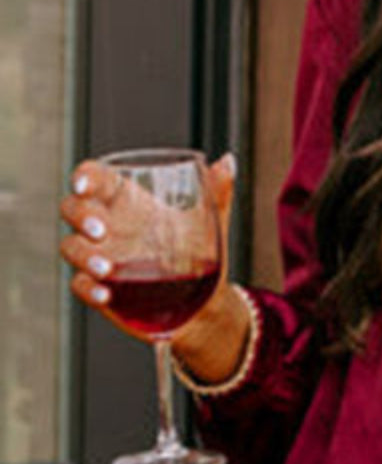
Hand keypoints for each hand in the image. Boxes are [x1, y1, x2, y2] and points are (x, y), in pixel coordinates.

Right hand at [59, 152, 237, 342]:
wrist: (203, 301)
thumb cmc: (199, 252)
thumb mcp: (209, 221)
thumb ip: (216, 191)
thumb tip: (228, 161)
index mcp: (127, 200)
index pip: (94, 178)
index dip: (84, 176)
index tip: (84, 183)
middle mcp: (107, 226)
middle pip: (72, 209)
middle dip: (80, 215)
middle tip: (101, 229)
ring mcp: (100, 256)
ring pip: (71, 247)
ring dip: (83, 255)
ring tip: (107, 268)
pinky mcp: (100, 288)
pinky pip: (81, 286)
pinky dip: (89, 288)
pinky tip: (106, 293)